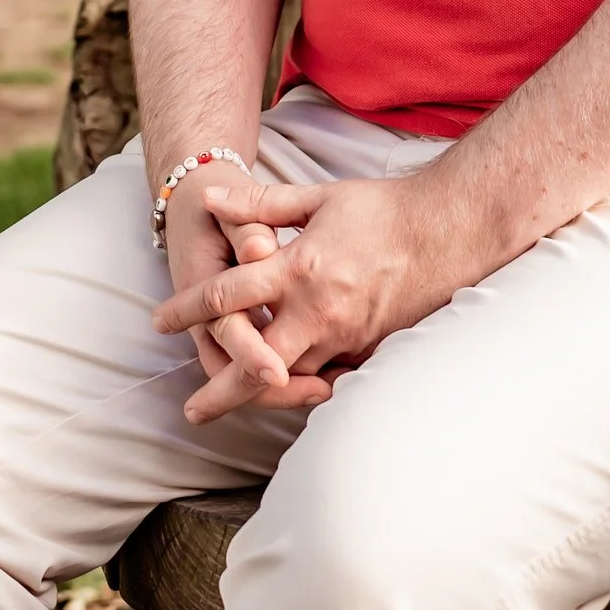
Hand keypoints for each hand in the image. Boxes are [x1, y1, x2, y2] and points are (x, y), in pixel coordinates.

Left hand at [154, 169, 472, 427]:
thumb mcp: (318, 199)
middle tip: (192, 411)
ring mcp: (347, 335)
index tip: (159, 322)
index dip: (186, 310)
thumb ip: (261, 205)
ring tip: (233, 405)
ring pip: (293, 379)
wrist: (450, 229)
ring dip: (260, 394)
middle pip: (255, 364)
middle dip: (220, 392)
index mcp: (298, 269)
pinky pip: (331, 378)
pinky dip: (305, 388)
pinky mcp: (371, 348)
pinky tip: (288, 395)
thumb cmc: (382, 209)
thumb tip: (212, 202)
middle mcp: (319, 311)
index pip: (226, 297)